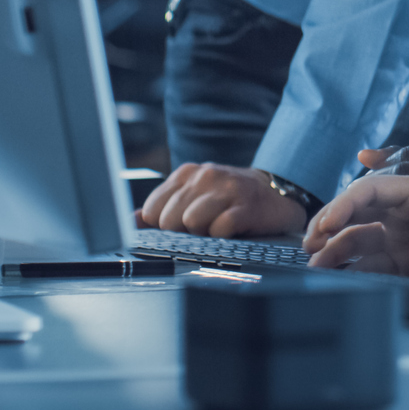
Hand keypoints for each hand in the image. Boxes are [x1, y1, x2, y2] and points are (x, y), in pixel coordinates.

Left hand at [135, 163, 306, 237]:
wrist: (276, 194)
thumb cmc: (229, 199)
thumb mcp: (193, 197)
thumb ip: (162, 207)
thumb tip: (132, 220)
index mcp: (186, 172)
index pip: (153, 210)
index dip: (164, 226)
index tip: (181, 226)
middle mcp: (205, 175)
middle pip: (170, 220)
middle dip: (183, 232)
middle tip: (203, 227)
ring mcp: (227, 189)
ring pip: (192, 223)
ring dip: (204, 234)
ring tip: (218, 226)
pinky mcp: (246, 206)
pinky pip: (219, 230)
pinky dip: (223, 237)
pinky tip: (233, 229)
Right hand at [302, 175, 408, 281]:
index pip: (372, 190)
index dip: (346, 203)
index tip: (327, 222)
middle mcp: (402, 212)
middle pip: (355, 212)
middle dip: (329, 224)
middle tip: (309, 243)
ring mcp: (400, 237)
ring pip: (357, 240)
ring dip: (334, 250)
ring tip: (316, 266)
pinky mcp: (404, 262)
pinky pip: (372, 265)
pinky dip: (352, 270)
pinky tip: (337, 278)